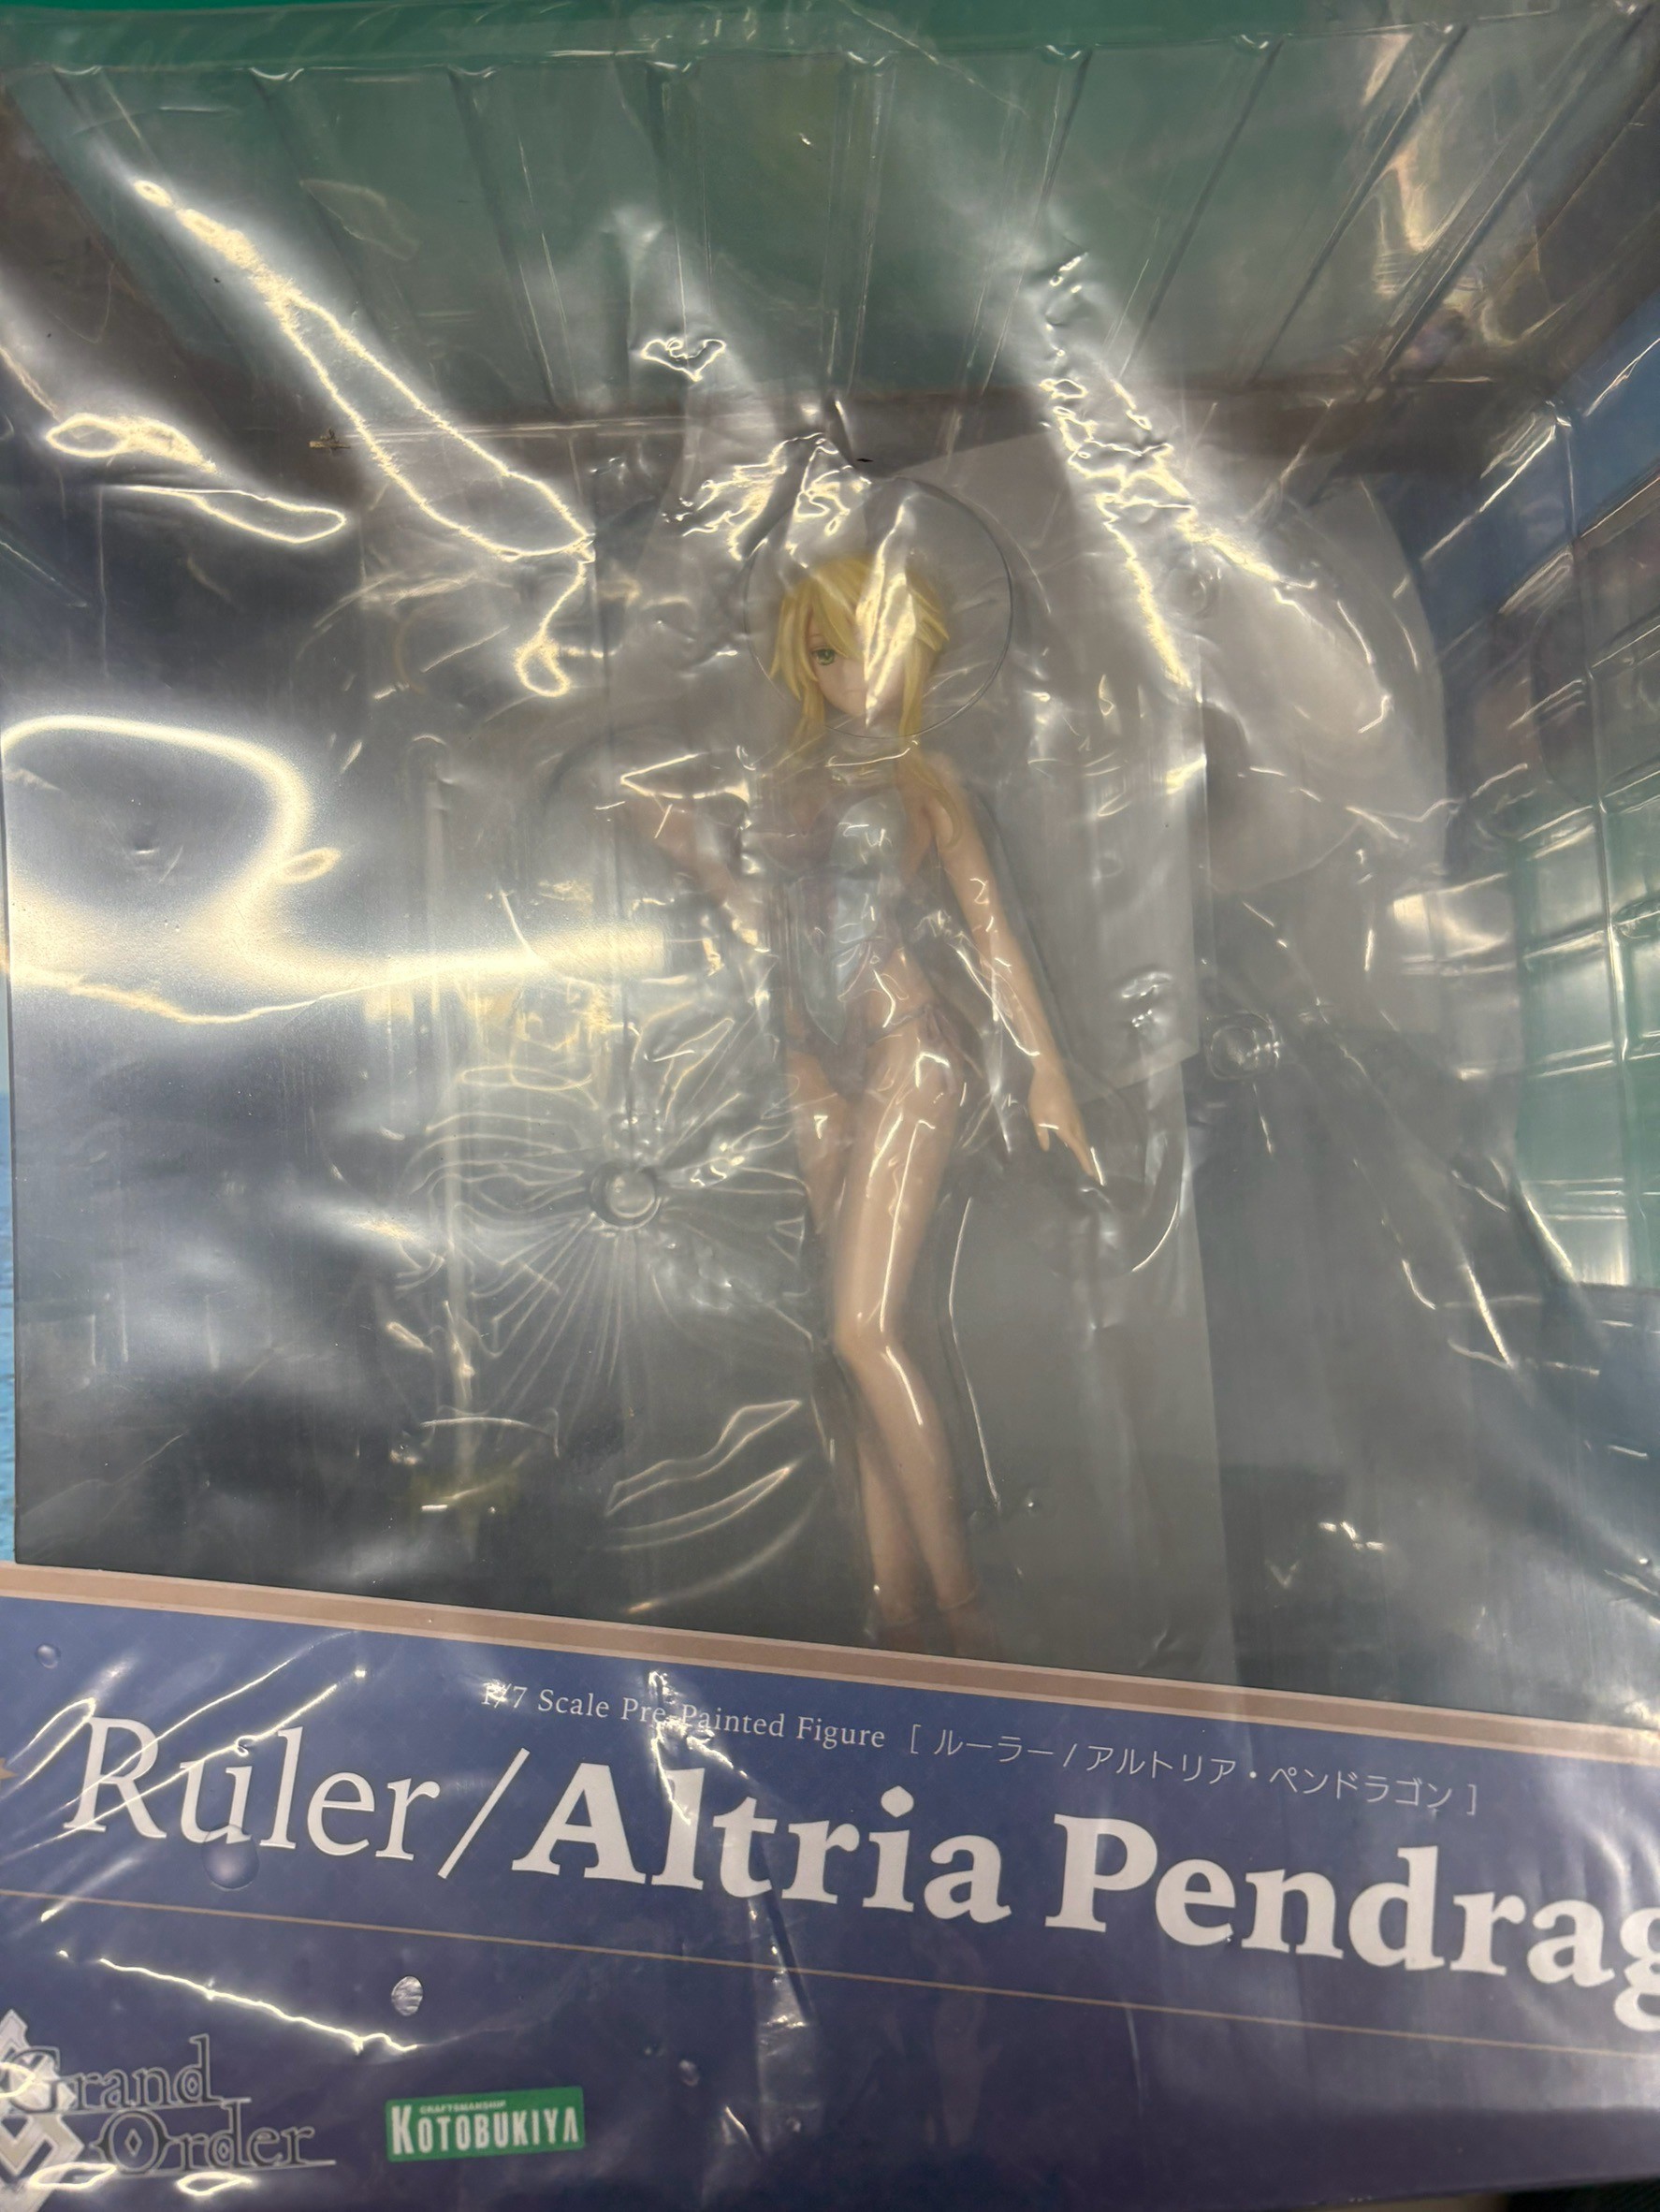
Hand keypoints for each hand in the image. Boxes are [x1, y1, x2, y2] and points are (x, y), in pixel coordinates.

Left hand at [1027, 1059, 1097, 1180]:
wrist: (1051, 1073)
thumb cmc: (1041, 1095)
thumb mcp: (1037, 1116)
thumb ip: (1042, 1133)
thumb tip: (1046, 1148)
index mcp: (1066, 1127)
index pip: (1078, 1149)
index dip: (1085, 1162)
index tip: (1092, 1175)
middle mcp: (1075, 1123)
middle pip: (1084, 1144)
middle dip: (1089, 1159)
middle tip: (1095, 1174)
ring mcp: (1076, 1115)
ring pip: (1083, 1136)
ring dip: (1086, 1150)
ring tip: (1088, 1162)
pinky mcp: (1074, 1110)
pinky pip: (1081, 1129)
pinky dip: (1082, 1140)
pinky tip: (1078, 1142)